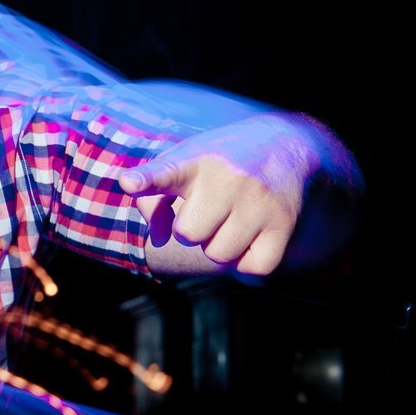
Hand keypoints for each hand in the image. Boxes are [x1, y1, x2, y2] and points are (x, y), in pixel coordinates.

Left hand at [117, 113, 335, 275]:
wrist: (285, 145)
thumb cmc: (218, 163)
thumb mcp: (182, 163)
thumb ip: (152, 198)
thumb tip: (158, 238)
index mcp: (195, 161)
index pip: (166, 172)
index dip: (146, 180)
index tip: (130, 183)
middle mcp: (227, 179)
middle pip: (188, 234)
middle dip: (192, 229)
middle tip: (208, 209)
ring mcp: (258, 202)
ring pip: (219, 255)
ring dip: (219, 246)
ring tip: (230, 220)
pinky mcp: (283, 223)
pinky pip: (252, 269)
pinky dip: (246, 263)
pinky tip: (249, 239)